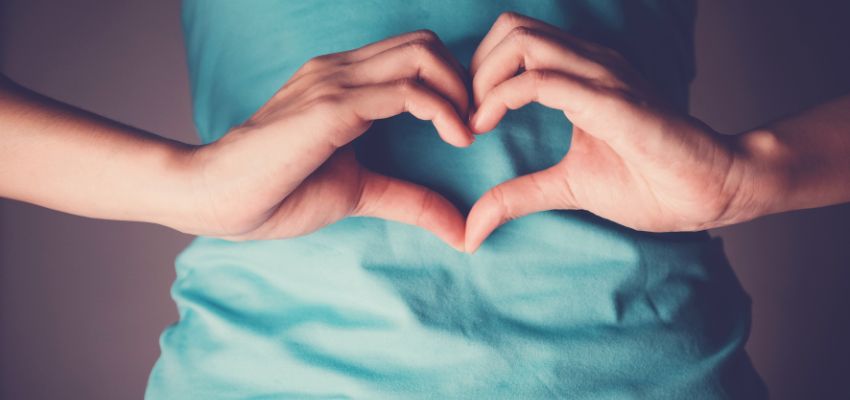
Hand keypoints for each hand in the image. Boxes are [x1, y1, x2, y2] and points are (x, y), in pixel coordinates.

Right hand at [187, 30, 472, 249]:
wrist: (215, 197)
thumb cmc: (276, 191)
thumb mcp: (358, 192)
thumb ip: (409, 199)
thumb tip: (460, 230)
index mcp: (343, 82)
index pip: (414, 54)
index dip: (452, 83)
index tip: (468, 126)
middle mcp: (341, 70)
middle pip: (426, 43)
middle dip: (465, 80)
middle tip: (475, 124)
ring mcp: (335, 83)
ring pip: (422, 56)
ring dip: (460, 92)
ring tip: (468, 133)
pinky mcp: (332, 107)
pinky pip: (406, 91)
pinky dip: (443, 110)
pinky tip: (456, 139)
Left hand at [464, 13, 749, 251]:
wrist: (711, 190)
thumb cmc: (650, 183)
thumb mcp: (567, 187)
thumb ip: (517, 196)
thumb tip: (471, 229)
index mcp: (581, 73)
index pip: (515, 40)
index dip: (479, 72)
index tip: (467, 119)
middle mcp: (589, 63)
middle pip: (510, 27)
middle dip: (474, 67)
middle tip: (466, 114)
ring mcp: (601, 75)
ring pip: (521, 41)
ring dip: (483, 77)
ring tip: (475, 120)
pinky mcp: (610, 100)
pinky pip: (542, 79)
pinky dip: (501, 97)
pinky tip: (487, 126)